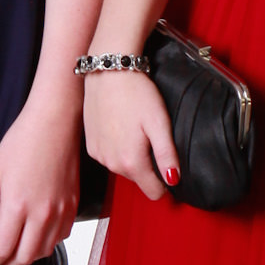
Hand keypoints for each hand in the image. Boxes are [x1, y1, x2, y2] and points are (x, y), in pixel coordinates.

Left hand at [0, 98, 80, 264]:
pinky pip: (60, 237)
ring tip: (14, 255)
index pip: (2, 249)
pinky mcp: (73, 205)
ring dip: (27, 258)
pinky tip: (36, 239)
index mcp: (17, 206)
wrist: (55, 123)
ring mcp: (60, 211)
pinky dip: (46, 245)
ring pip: (44, 251)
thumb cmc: (22, 142)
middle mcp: (42, 214)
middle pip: (25, 257)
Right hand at [82, 70, 178, 198]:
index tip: (168, 165)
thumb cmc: (136, 93)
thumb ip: (167, 155)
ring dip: (131, 155)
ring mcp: (99, 155)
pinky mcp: (91, 146)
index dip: (165, 182)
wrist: (108, 72)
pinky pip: (109, 157)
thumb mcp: (159, 123)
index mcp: (132, 162)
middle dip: (147, 164)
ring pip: (123, 168)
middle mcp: (112, 164)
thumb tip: (173, 180)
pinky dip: (117, 147)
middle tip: (151, 137)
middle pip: (138, 179)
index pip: (153, 192)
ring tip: (135, 129)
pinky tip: (121, 127)